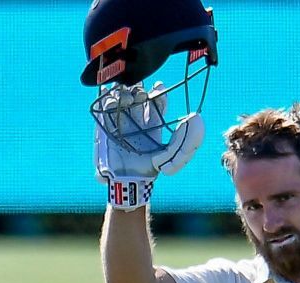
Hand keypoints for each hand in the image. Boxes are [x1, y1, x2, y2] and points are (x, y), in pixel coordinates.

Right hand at [93, 82, 204, 209]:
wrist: (126, 181)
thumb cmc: (150, 171)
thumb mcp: (173, 160)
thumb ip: (187, 144)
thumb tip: (195, 120)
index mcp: (153, 124)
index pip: (157, 102)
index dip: (158, 92)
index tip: (158, 85)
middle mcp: (137, 121)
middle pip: (138, 96)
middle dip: (139, 89)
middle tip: (140, 92)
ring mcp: (120, 122)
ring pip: (121, 99)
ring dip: (124, 93)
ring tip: (127, 97)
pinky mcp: (104, 127)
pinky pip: (104, 108)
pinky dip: (107, 99)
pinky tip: (112, 98)